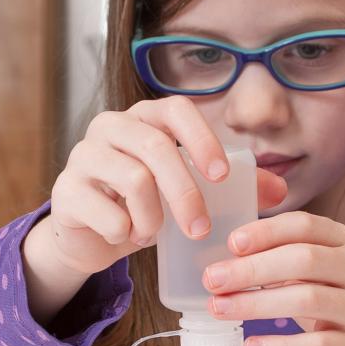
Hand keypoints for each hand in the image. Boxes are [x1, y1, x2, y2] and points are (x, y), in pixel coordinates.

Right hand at [21, 98, 286, 317]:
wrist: (92, 236)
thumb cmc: (146, 205)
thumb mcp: (190, 192)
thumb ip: (234, 188)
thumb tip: (280, 190)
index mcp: (145, 118)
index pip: (176, 109)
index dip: (202, 139)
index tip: (222, 176)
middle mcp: (111, 126)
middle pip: (156, 148)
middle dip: (186, 194)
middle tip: (200, 230)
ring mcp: (83, 155)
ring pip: (132, 179)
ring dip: (153, 218)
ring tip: (154, 234)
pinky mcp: (65, 190)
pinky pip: (104, 211)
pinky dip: (124, 232)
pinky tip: (126, 236)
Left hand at [202, 211, 344, 345]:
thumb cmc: (335, 297)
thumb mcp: (319, 269)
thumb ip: (282, 256)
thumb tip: (223, 256)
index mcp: (343, 242)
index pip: (305, 225)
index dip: (266, 232)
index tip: (231, 244)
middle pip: (304, 260)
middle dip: (253, 268)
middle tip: (213, 279)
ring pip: (308, 299)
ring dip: (257, 304)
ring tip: (220, 309)